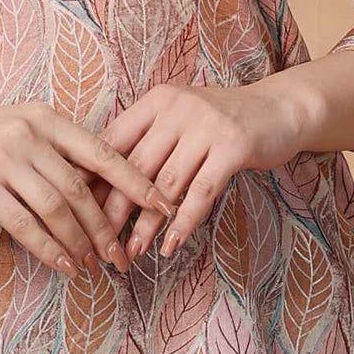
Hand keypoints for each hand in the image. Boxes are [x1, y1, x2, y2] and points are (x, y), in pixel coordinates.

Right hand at [0, 101, 175, 276]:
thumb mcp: (19, 129)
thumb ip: (56, 150)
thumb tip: (100, 187)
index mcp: (46, 119)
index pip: (102, 152)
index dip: (136, 181)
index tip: (162, 205)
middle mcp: (29, 135)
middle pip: (81, 188)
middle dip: (106, 227)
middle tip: (122, 255)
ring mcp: (4, 159)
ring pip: (56, 209)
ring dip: (78, 242)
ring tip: (92, 266)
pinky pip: (24, 224)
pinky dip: (48, 248)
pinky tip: (62, 265)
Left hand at [92, 78, 306, 260]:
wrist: (279, 109)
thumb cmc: (221, 123)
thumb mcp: (179, 120)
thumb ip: (146, 141)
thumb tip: (98, 183)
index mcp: (156, 101)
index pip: (113, 141)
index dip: (92, 179)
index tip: (73, 212)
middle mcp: (178, 108)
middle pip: (135, 166)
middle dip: (113, 210)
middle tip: (97, 243)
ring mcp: (207, 125)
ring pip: (166, 184)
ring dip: (147, 224)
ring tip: (132, 252)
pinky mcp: (234, 146)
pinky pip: (202, 192)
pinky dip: (184, 222)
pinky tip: (171, 245)